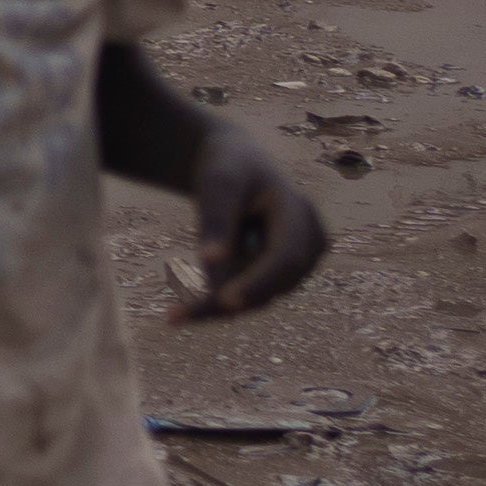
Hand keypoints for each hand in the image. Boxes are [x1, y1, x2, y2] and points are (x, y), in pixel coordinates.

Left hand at [167, 117, 334, 318]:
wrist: (241, 167)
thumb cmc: (229, 169)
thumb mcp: (218, 182)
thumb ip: (216, 217)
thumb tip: (211, 261)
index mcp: (301, 214)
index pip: (285, 257)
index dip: (257, 282)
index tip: (223, 300)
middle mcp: (310, 244)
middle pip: (271, 287)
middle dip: (225, 303)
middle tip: (174, 318)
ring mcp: (300, 265)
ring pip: (258, 300)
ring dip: (217, 305)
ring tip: (174, 312)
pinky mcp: (280, 278)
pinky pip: (249, 299)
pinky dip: (216, 305)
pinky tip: (179, 314)